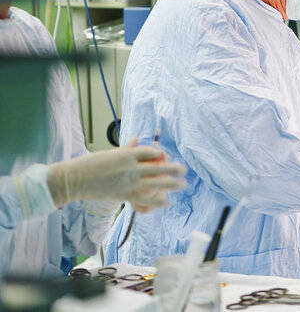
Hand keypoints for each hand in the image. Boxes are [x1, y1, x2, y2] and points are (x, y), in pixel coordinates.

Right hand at [47, 139, 186, 212]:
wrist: (73, 180)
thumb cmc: (89, 164)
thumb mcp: (109, 152)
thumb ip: (126, 148)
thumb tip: (137, 139)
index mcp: (126, 154)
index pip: (151, 151)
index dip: (160, 154)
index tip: (165, 156)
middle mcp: (130, 168)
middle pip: (159, 167)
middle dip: (174, 169)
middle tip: (184, 170)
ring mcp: (128, 182)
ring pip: (156, 183)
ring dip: (172, 184)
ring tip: (183, 184)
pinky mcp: (123, 195)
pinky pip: (144, 199)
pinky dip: (157, 201)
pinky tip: (166, 203)